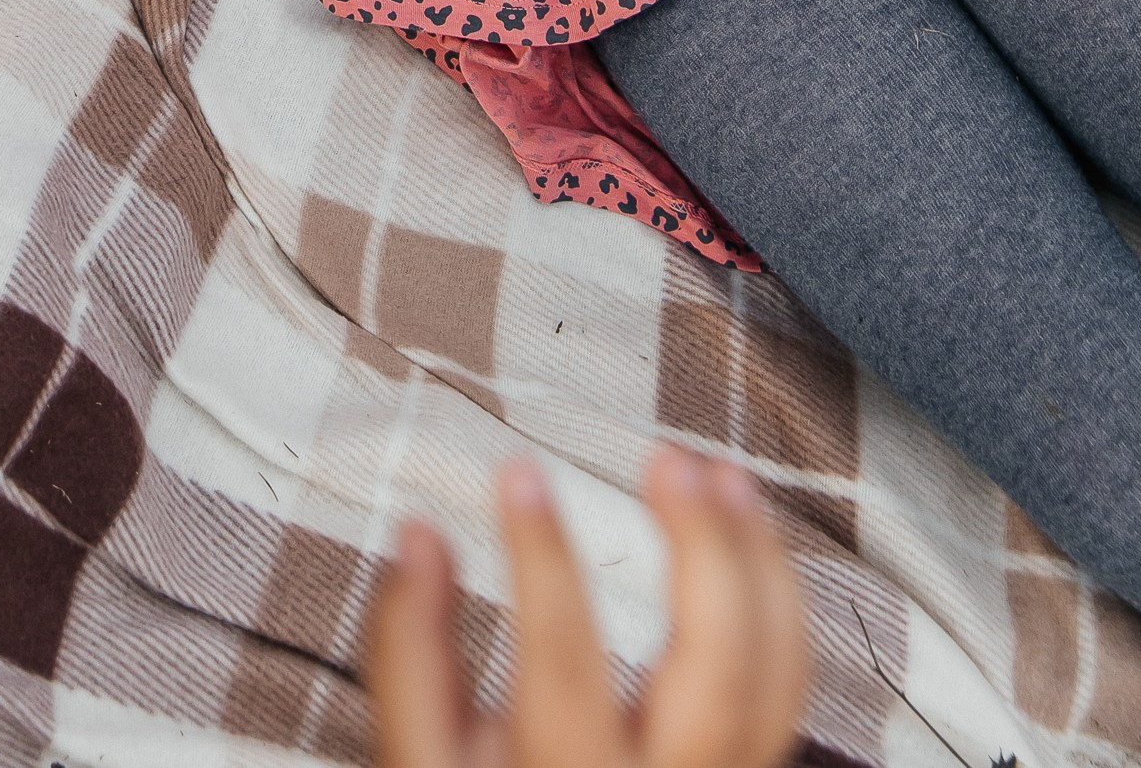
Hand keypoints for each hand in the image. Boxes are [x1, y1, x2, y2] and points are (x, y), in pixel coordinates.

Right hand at [373, 451, 806, 767]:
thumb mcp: (424, 766)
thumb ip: (412, 658)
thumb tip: (420, 538)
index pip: (564, 659)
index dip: (544, 556)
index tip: (518, 473)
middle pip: (718, 669)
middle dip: (704, 549)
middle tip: (668, 461)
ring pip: (778, 675)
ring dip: (761, 562)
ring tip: (724, 475)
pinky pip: (787, 686)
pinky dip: (777, 601)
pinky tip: (747, 537)